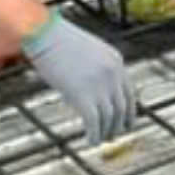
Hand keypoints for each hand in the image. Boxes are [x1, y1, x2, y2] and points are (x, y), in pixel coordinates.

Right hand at [23, 12, 137, 145]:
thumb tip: (94, 93)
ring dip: (106, 132)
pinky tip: (90, 141)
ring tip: (100, 140)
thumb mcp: (87, 52)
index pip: (129, 92)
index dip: (129, 112)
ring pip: (109, 117)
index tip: (127, 124)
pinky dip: (94, 134)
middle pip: (122, 107)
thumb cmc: (58, 41)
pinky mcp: (82, 94)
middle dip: (119, 125)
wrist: (44, 33)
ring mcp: (99, 84)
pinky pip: (94, 121)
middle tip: (113, 136)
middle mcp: (113, 73)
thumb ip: (97, 69)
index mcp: (116, 61)